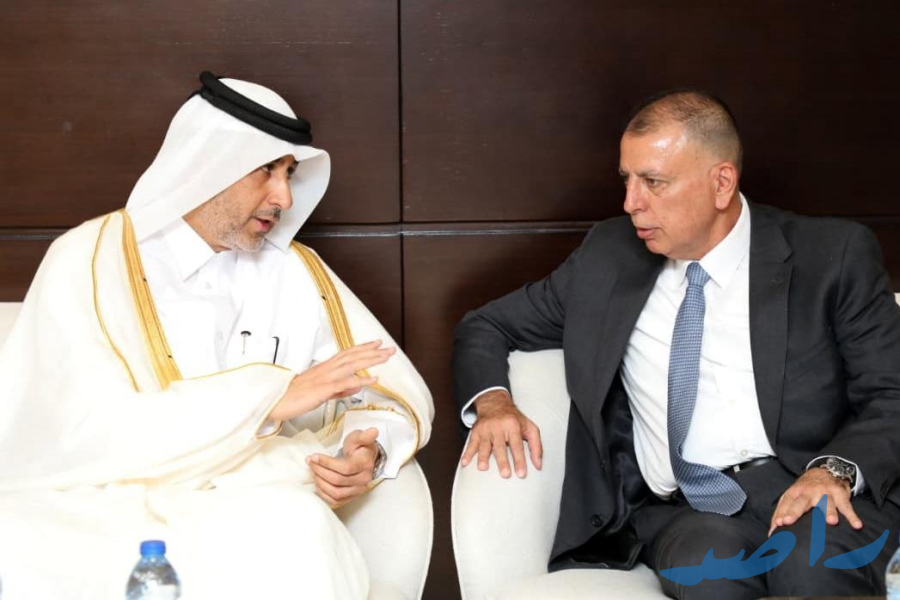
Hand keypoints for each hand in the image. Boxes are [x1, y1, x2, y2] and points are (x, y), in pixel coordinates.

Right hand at [268, 341, 395, 421]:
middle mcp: (326, 369)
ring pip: (351, 365)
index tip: (377, 343)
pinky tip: (374, 379)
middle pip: (353, 356)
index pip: (347, 354)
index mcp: (325, 368)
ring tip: (385, 356)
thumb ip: (341, 388)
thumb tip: (358, 384)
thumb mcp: (322, 392)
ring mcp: (324, 378)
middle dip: (373, 351)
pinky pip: (344, 383)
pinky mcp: (322, 389)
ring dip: (370, 359)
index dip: (363, 348)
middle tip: (390, 348)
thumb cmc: (295, 398)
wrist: (275, 402)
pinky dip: (360, 380)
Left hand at [307, 428, 379, 507]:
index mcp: (365, 465)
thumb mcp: (359, 438)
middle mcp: (363, 481)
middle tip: (310, 462)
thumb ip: (364, 435)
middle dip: (320, 471)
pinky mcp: (350, 498)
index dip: (327, 463)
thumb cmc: (359, 448)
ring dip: (320, 482)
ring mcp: (357, 491)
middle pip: (338, 481)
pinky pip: (335, 501)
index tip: (314, 456)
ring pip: (335, 493)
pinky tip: (317, 482)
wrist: (364, 460)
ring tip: (313, 471)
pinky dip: (323, 493)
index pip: (345, 468)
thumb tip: (373, 431)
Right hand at [460, 389, 541, 478]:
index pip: (517, 445)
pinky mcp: (476, 432)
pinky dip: (467, 453)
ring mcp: (486, 429)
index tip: (521, 473)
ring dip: (483, 457)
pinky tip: (465, 462)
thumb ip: (536, 446)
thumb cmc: (514, 419)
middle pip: (500, 446)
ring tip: (483, 468)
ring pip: (485, 445)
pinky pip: (471, 443)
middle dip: (502, 461)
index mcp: (513, 426)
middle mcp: (498, 427)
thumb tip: (538, 465)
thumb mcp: (529, 427)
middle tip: (505, 474)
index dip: (519, 460)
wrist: (495, 403)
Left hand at [768, 467, 861, 535]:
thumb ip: (782, 513)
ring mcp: (825, 492)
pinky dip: (852, 515)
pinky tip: (857, 525)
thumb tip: (771, 534)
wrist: (826, 470)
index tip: (778, 524)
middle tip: (788, 521)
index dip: (781, 513)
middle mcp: (809, 491)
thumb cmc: (806, 489)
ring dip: (829, 511)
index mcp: (795, 491)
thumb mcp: (792, 496)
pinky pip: (847, 506)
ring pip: (827, 503)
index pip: (786, 502)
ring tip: (831, 522)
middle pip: (801, 502)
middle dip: (794, 511)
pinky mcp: (840, 494)